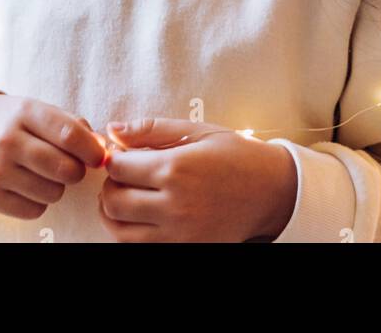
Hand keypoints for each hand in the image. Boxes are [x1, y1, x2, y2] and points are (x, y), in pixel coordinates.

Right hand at [0, 93, 106, 219]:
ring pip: (53, 193)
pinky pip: (34, 210)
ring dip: (57, 187)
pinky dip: (39, 202)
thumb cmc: (8, 121)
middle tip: (70, 166)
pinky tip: (28, 185)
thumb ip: (70, 125)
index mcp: (25, 111)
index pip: (70, 135)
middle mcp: (9, 140)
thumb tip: (101, 149)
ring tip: (43, 173)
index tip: (99, 157)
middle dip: (77, 171)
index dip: (92, 150)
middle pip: (65, 168)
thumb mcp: (35, 109)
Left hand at [97, 117, 297, 242]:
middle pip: (113, 201)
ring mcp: (179, 235)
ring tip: (127, 196)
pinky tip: (141, 216)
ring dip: (114, 213)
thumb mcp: (197, 131)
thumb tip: (113, 129)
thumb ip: (152, 129)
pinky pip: (140, 247)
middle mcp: (174, 205)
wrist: (271, 191)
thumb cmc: (235, 156)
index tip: (120, 155)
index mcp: (176, 169)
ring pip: (121, 231)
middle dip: (110, 186)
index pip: (118, 168)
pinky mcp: (185, 250)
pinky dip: (131, 233)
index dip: (113, 159)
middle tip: (123, 176)